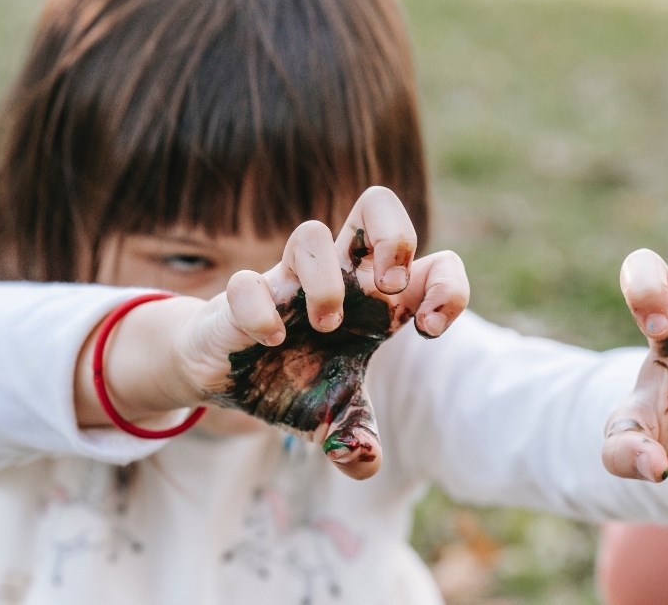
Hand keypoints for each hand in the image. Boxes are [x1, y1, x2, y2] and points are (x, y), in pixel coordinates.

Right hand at [180, 186, 468, 479]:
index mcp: (372, 300)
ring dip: (326, 282)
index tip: (430, 328)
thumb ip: (356, 441)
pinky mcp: (238, 297)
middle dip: (394, 236)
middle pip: (375, 204)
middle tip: (388, 290)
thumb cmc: (288, 379)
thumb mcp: (332, 418)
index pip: (432, 262)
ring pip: (311, 233)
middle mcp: (335, 278)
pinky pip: (248, 283)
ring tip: (325, 327)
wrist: (221, 373)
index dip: (446, 286)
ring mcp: (285, 282)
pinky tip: (272, 342)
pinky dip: (262, 310)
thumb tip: (365, 464)